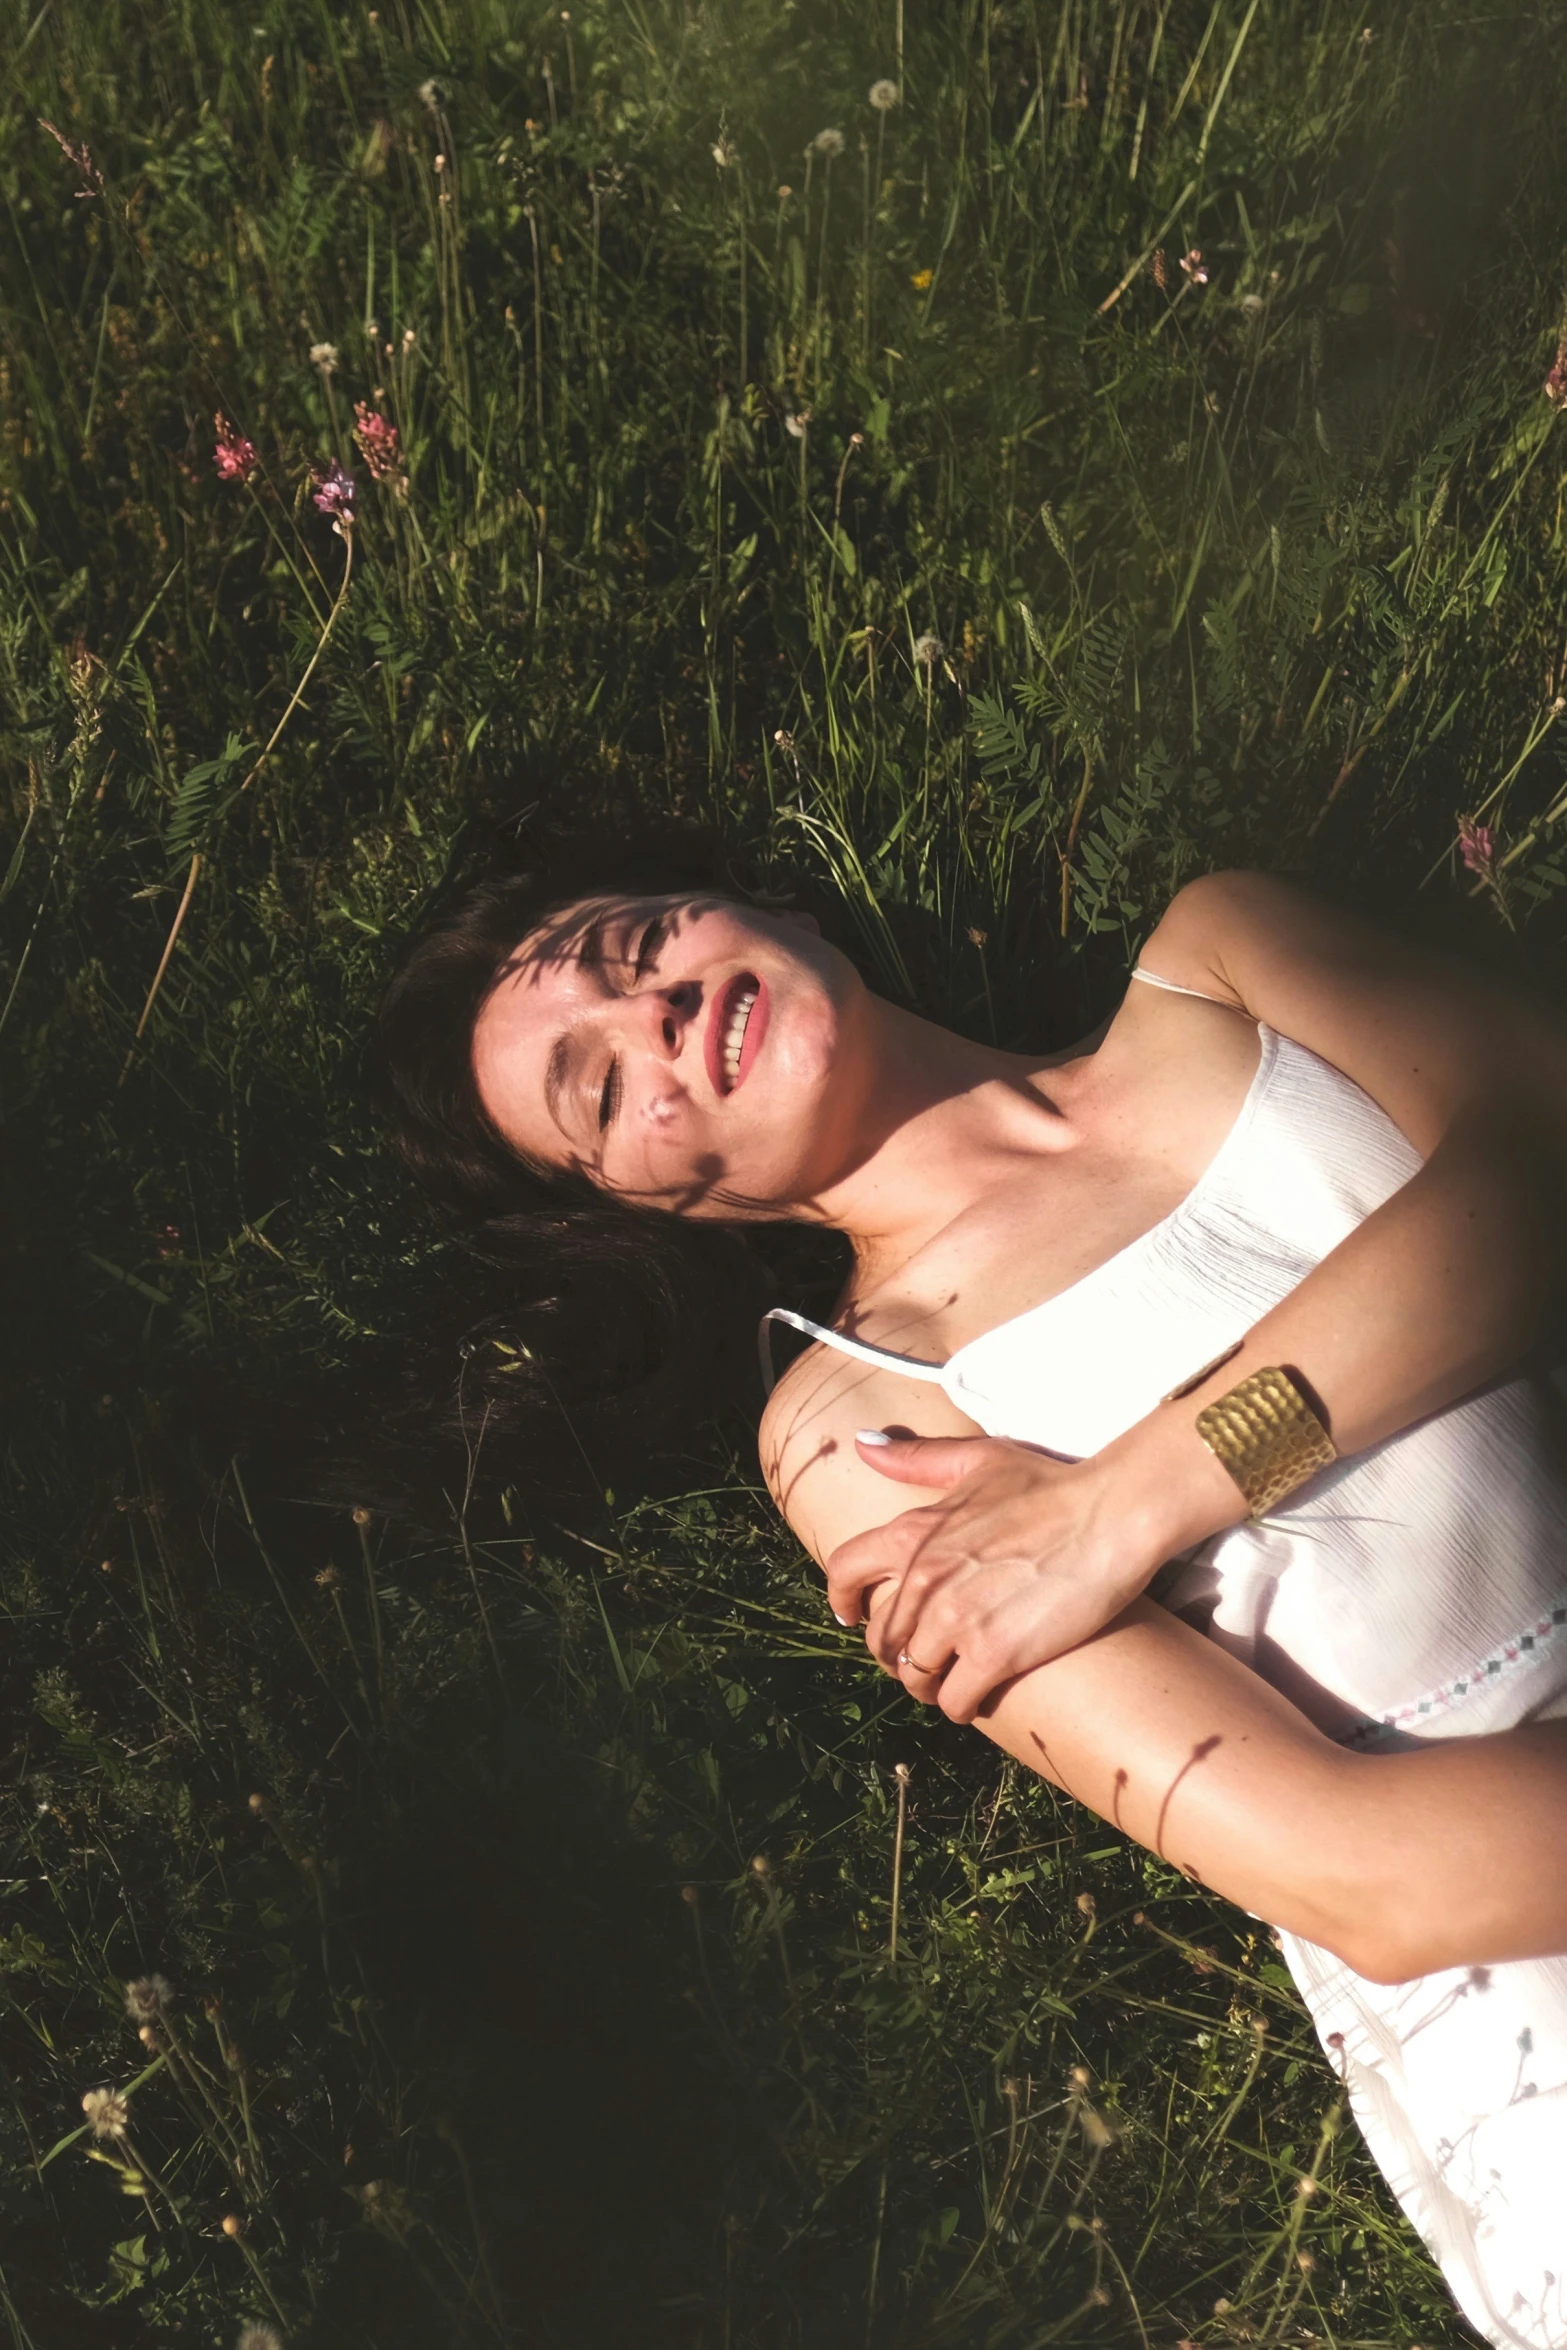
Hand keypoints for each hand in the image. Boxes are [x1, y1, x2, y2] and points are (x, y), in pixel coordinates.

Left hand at [825, 1431, 1173, 1722]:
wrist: (1110, 1516)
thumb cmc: (1050, 1485)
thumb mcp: (978, 1460)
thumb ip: (917, 1460)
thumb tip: (863, 1445)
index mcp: (913, 1532)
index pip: (844, 1571)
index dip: (843, 1599)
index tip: (853, 1616)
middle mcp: (924, 1579)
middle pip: (881, 1639)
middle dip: (896, 1653)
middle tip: (919, 1658)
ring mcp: (956, 1620)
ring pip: (915, 1675)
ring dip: (928, 1684)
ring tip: (948, 1681)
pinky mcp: (994, 1654)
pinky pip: (955, 1700)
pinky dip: (961, 1705)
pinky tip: (976, 1697)